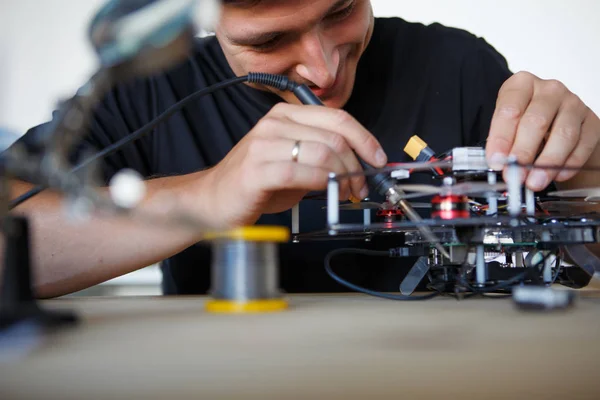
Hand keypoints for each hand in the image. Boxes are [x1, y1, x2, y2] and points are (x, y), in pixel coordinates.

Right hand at [201, 103, 387, 226]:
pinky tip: (329, 192)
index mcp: (285, 116)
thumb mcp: (294, 161)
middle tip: (361, 186)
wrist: (212, 199)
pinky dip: (324, 183)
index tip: (378, 159)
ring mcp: (264, 145)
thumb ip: (322, 156)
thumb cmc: (256, 182)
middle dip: (357, 165)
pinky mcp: (257, 170)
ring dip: (344, 177)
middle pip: (334, 136)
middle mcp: (275, 124)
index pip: (337, 117)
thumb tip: (360, 163)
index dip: (364, 138)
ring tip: (347, 193)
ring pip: (323, 153)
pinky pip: (302, 172)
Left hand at [485, 71, 599, 190]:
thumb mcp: (507, 125)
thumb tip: (499, 164)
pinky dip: (569, 164)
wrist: (554, 122)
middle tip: (516, 175)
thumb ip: (502, 142)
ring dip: (547, 163)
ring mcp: (573, 103)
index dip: (501, 139)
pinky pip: (582, 144)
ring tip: (535, 181)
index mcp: (522, 84)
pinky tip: (557, 175)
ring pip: (563, 134)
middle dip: (524, 153)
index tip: (496, 161)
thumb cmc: (524, 122)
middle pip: (536, 122)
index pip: (510, 110)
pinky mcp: (591, 120)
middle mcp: (549, 90)